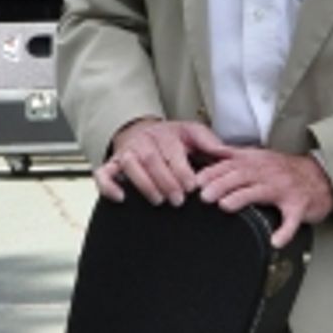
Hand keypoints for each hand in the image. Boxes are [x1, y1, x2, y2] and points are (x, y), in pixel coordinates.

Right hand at [95, 117, 232, 206]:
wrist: (144, 132)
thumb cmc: (172, 138)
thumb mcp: (193, 134)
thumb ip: (210, 143)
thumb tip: (229, 154)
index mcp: (165, 135)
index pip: (173, 152)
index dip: (181, 170)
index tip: (191, 186)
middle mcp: (144, 142)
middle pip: (151, 160)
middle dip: (166, 181)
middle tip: (178, 200)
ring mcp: (126, 153)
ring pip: (130, 166)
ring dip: (144, 184)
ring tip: (157, 200)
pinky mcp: (112, 165)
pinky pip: (103, 174)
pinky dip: (108, 185)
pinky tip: (120, 198)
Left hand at [197, 147, 332, 247]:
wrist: (322, 178)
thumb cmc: (287, 172)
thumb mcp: (261, 158)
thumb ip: (237, 157)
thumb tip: (211, 154)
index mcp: (258, 162)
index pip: (231, 163)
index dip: (212, 171)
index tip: (196, 181)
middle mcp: (270, 173)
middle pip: (241, 175)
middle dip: (221, 183)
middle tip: (203, 195)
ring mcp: (285, 189)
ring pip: (261, 192)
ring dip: (242, 198)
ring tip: (225, 206)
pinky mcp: (299, 206)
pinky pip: (291, 219)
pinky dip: (284, 230)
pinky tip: (275, 240)